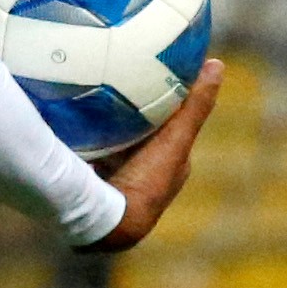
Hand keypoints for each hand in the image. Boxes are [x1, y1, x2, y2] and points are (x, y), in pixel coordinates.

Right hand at [80, 58, 223, 253]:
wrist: (108, 222)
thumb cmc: (148, 181)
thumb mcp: (176, 138)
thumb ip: (196, 105)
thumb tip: (217, 65)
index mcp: (171, 168)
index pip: (172, 128)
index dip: (166, 104)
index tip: (152, 77)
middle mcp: (147, 177)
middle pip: (142, 135)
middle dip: (132, 115)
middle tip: (115, 84)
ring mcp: (118, 184)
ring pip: (114, 146)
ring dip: (105, 128)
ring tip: (88, 100)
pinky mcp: (92, 188)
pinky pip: (89, 156)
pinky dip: (84, 141)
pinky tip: (69, 125)